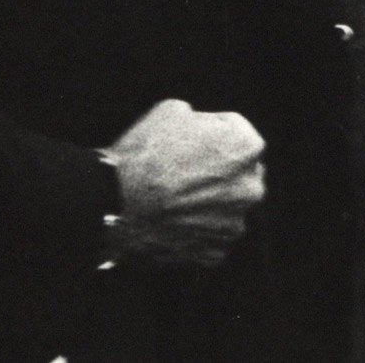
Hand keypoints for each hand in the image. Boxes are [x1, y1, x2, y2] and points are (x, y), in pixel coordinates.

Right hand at [99, 99, 265, 268]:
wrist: (113, 204)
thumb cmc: (143, 154)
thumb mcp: (172, 111)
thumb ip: (201, 120)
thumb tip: (202, 128)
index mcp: (247, 148)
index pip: (238, 134)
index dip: (212, 134)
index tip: (190, 141)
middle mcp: (251, 188)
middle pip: (240, 174)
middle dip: (219, 172)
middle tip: (183, 172)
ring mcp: (234, 224)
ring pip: (227, 209)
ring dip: (209, 204)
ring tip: (174, 200)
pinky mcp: (214, 253)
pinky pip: (210, 239)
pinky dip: (195, 232)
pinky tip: (172, 222)